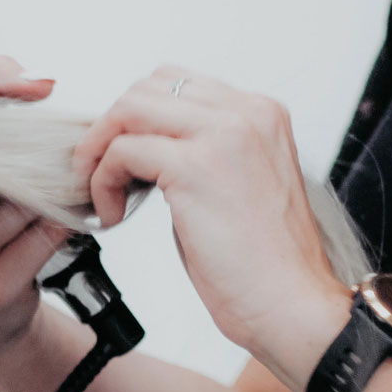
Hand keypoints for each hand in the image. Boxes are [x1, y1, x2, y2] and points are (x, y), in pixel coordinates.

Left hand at [70, 66, 352, 390]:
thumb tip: (142, 152)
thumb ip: (200, 156)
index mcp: (262, 114)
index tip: (122, 159)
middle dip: (112, 128)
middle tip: (99, 174)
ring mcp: (224, 134)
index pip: (178, 84)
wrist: (292, 306)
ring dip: (100, 149)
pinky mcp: (196, 168)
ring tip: (102, 194)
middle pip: (148, 86)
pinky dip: (103, 181)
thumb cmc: (264, 266)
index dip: (138, 119)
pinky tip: (112, 216)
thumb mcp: (237, 189)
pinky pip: (123, 151)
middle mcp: (247, 112)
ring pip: (130, 108)